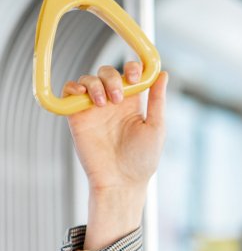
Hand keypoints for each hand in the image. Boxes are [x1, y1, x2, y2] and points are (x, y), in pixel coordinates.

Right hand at [64, 62, 167, 248]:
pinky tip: (83, 95)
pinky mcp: (77, 116)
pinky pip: (70, 92)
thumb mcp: (156, 127)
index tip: (135, 75)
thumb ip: (157, 100)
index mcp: (134, 103)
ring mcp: (94, 108)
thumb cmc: (142, 159)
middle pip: (107, 72)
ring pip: (89, 79)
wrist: (121, 181)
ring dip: (95, 84)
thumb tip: (163, 74)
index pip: (130, 75)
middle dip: (112, 78)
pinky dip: (73, 87)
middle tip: (118, 97)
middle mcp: (113, 103)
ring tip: (103, 103)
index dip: (132, 68)